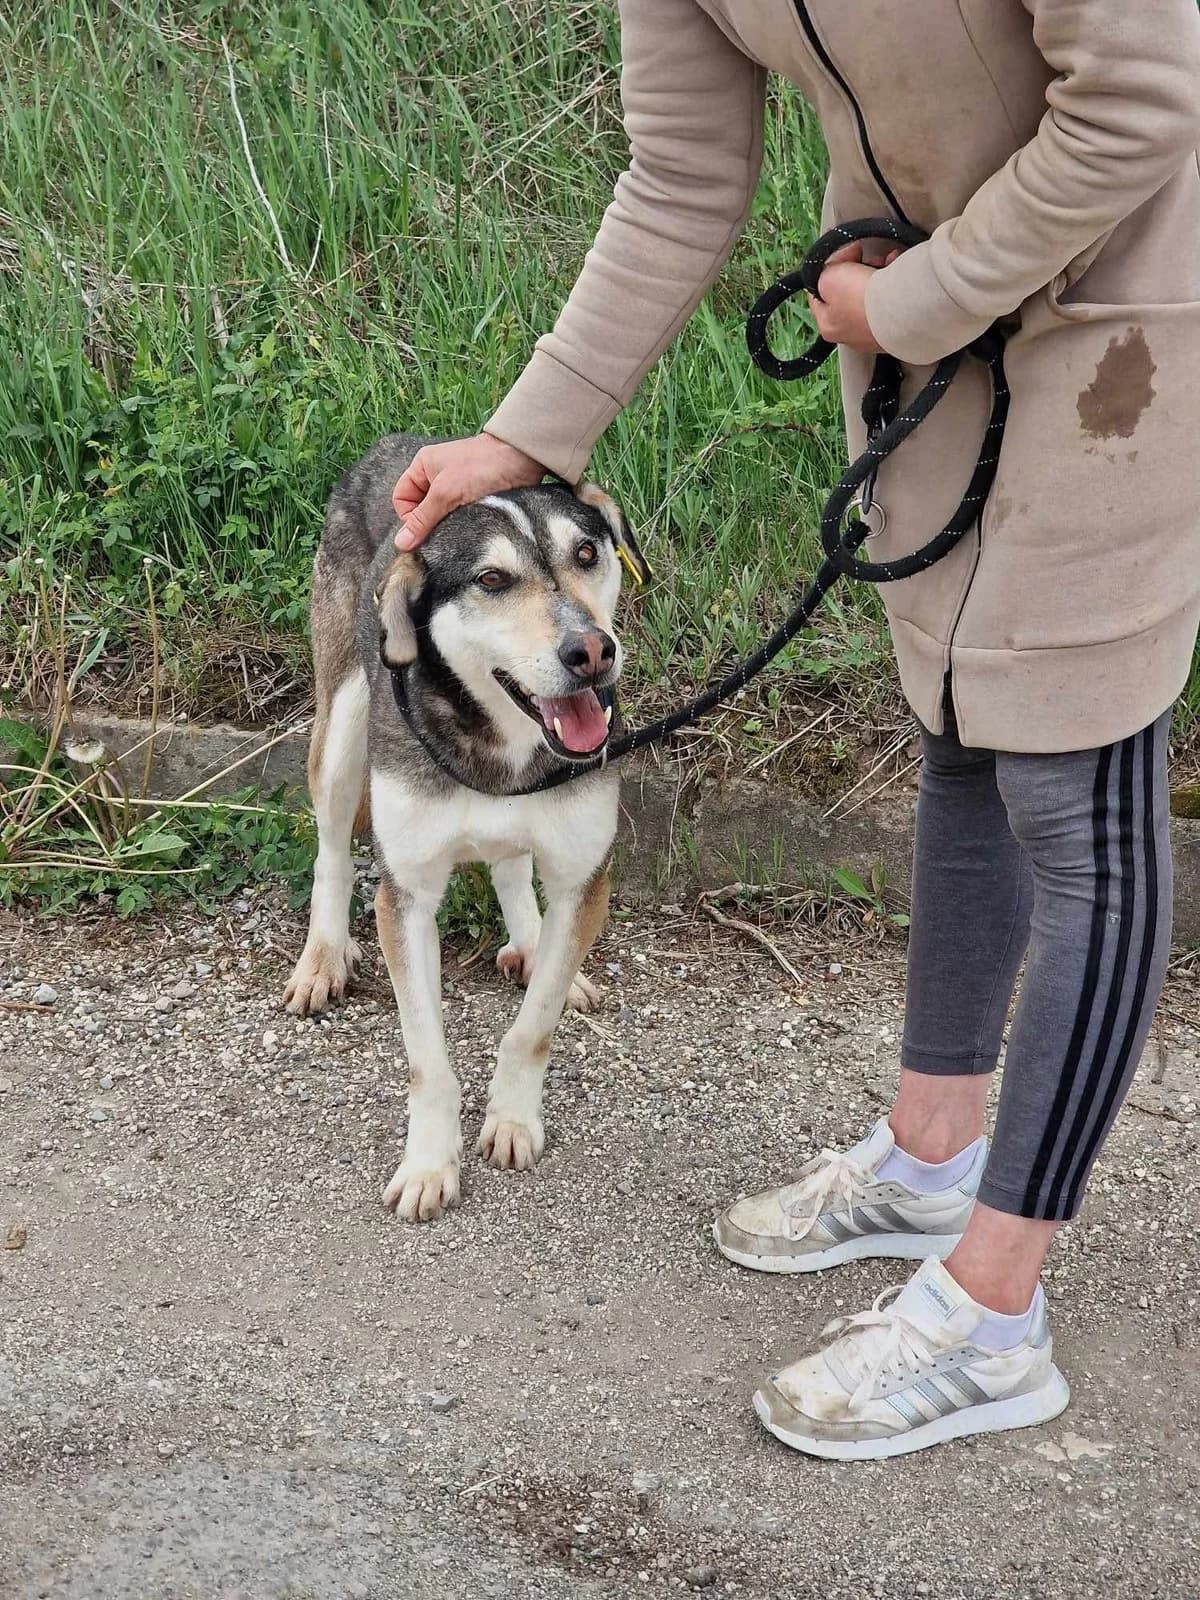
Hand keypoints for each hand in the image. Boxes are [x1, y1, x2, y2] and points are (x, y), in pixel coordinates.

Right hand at [392, 434, 545, 548]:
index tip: (425, 530)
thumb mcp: (446, 493)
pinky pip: (459, 517)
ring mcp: (456, 487)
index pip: (401, 498)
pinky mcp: (473, 498)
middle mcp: (436, 476)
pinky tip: (472, 528)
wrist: (521, 458)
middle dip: (430, 524)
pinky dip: (463, 525)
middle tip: (444, 533)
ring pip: (441, 516)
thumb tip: (401, 544)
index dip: (408, 517)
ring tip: (461, 529)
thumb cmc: (481, 466)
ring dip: (448, 526)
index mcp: (423, 466)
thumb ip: (422, 519)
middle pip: (420, 510)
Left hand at [808, 243, 899, 355]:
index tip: (840, 256)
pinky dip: (895, 283)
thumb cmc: (862, 298)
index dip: (828, 270)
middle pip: (847, 293)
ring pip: (871, 295)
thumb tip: (837, 265)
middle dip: (856, 270)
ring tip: (885, 263)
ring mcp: (875, 333)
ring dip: (877, 273)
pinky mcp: (897, 327)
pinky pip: (892, 299)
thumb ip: (824, 271)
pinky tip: (897, 273)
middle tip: (863, 260)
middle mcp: (851, 334)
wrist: (901, 309)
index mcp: (828, 326)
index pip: (819, 294)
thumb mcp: (828, 276)